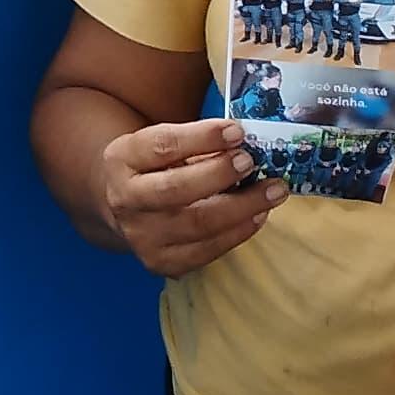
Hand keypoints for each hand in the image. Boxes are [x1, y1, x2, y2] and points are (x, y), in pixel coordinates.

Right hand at [89, 117, 282, 276]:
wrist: (124, 207)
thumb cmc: (154, 168)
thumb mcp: (161, 144)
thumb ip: (196, 141)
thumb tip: (244, 142)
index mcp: (121, 160)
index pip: (162, 146)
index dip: (202, 138)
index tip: (237, 131)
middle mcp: (124, 200)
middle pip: (176, 190)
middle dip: (219, 174)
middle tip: (251, 162)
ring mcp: (141, 237)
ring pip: (198, 225)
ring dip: (243, 207)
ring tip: (273, 191)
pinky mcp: (161, 263)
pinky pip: (207, 251)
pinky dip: (238, 233)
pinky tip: (258, 216)